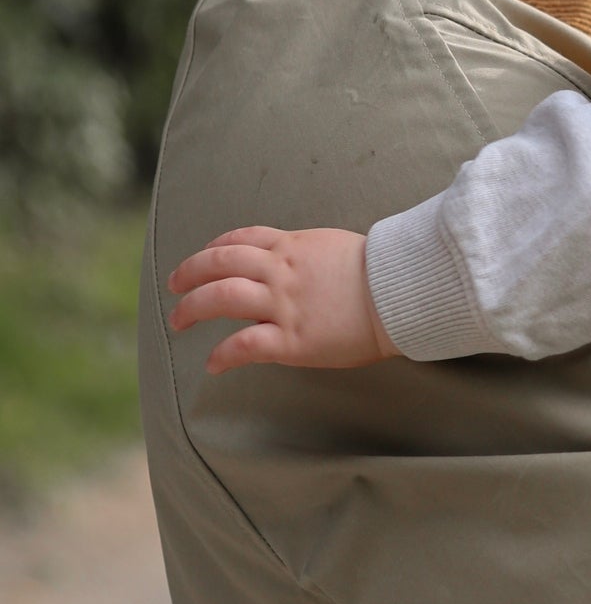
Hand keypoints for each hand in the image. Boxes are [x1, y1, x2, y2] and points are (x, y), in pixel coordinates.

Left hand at [167, 226, 397, 374]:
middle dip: (189, 274)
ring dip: (192, 308)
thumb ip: (313, 255)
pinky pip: (243, 346)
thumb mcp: (340, 248)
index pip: (242, 239)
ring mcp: (283, 304)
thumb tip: (306, 264)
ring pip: (220, 298)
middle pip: (218, 264)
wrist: (402, 293)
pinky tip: (213, 364)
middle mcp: (280, 271)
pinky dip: (222, 355)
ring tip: (179, 321)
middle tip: (175, 287)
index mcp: (294, 247)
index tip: (204, 257)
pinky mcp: (291, 339)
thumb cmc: (383, 273)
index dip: (214, 247)